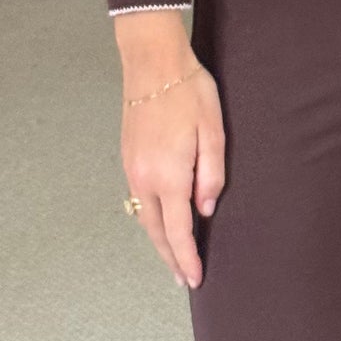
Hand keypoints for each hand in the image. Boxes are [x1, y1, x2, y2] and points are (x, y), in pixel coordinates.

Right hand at [121, 58, 225, 289]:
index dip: (187, 258)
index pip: (179, 230)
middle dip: (171, 258)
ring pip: (144, 216)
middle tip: (184, 279)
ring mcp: (132, 167)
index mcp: (169, 175)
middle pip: (156, 231)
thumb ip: (211, 174)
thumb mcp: (213, 131)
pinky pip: (138, 198)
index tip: (195, 279)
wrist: (152, 61)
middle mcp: (145, 177)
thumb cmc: (188, 90)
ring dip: (159, 239)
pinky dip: (150, 217)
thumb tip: (205, 208)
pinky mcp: (127, 157)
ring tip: (174, 256)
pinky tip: (161, 219)